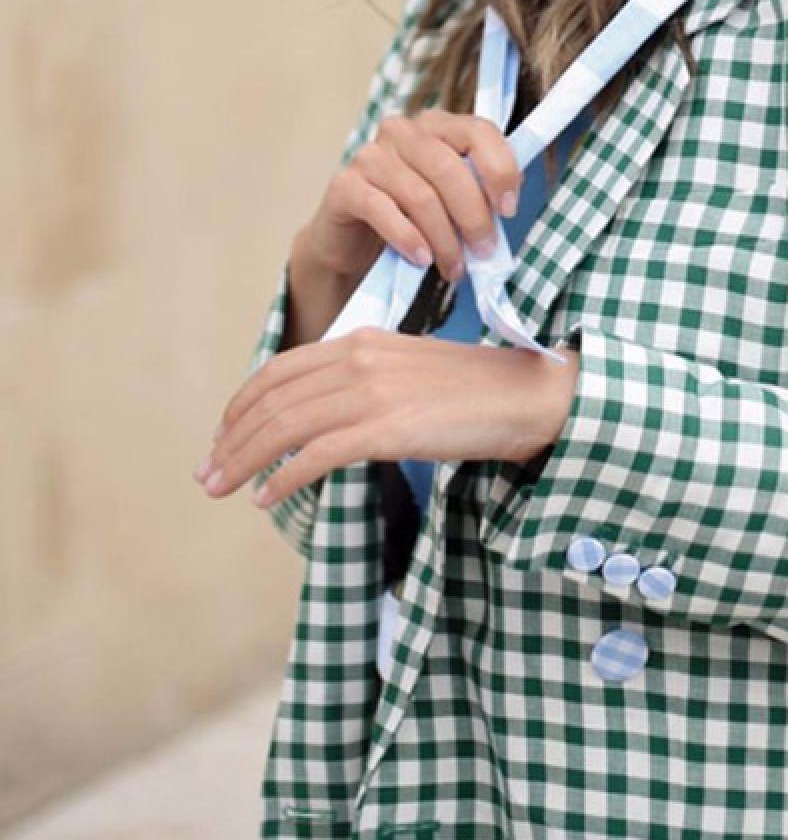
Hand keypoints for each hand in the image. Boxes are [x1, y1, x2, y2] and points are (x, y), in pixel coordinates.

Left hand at [194, 329, 579, 506]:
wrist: (527, 394)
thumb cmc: (475, 392)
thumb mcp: (409, 372)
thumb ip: (366, 385)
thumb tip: (327, 422)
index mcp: (361, 342)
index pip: (280, 370)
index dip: (242, 404)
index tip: (222, 435)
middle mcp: (358, 360)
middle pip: (272, 399)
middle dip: (231, 438)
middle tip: (207, 472)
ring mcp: (371, 393)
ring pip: (285, 427)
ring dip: (244, 460)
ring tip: (221, 488)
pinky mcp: (387, 428)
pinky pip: (318, 454)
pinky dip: (285, 477)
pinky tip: (267, 496)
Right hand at [301, 108, 524, 288]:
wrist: (353, 241)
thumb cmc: (411, 215)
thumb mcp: (451, 199)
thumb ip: (479, 191)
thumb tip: (507, 204)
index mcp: (436, 125)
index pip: (478, 131)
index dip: (500, 170)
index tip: (509, 210)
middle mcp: (401, 131)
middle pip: (448, 168)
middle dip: (473, 216)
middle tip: (484, 251)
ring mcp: (370, 155)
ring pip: (420, 196)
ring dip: (444, 239)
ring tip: (454, 267)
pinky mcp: (344, 185)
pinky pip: (383, 211)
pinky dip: (408, 239)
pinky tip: (421, 259)